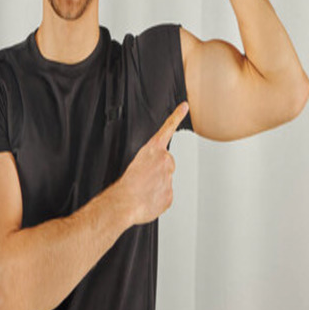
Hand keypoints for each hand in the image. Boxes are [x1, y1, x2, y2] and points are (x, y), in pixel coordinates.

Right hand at [116, 101, 189, 226]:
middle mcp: (164, 160)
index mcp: (153, 149)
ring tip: (142, 191)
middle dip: (158, 170)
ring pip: (164, 180)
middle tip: (144, 179)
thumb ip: (148, 163)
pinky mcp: (170, 194)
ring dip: (155, 186)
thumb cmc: (123, 185)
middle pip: (166, 163)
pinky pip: (164, 195)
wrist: (124, 203)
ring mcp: (169, 177)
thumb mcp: (132, 164)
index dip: (176, 116)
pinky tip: (146, 200)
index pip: (167, 129)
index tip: (185, 106)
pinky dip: (156, 199)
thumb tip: (153, 173)